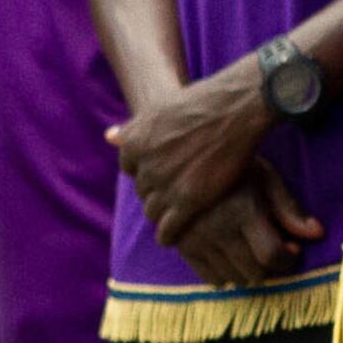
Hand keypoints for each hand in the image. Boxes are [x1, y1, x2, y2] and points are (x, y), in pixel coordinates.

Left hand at [108, 62, 271, 240]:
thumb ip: (133, 128)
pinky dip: (168, 235)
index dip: (147, 170)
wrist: (234, 109)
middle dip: (156, 192)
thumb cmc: (201, 104)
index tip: (162, 172)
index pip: (130, 168)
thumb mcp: (159, 110)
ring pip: (152, 211)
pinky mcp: (187, 202)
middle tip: (174, 194)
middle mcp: (146, 166)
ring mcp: (165, 185)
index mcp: (134, 143)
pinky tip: (174, 238)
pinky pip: (168, 229)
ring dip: (162, 214)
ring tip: (175, 216)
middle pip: (143, 191)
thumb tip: (108, 136)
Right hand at [170, 165, 318, 290]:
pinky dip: (225, 275)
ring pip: (234, 278)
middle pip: (254, 273)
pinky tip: (231, 257)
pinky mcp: (182, 246)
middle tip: (272, 249)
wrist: (182, 159)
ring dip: (248, 271)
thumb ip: (289, 208)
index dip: (287, 259)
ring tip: (251, 251)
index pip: (271, 256)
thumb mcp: (264, 177)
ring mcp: (197, 240)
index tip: (292, 250)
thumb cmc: (232, 165)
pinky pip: (210, 278)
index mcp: (243, 209)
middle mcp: (218, 229)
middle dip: (270, 266)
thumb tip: (317, 234)